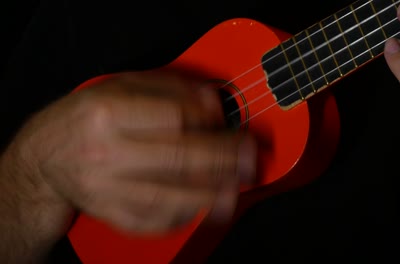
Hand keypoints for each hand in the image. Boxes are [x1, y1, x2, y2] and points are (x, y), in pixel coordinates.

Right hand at [14, 69, 255, 234]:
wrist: (45, 157)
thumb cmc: (87, 118)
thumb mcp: (119, 87)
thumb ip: (167, 89)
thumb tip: (211, 100)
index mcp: (108, 113)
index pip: (171, 117)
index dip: (206, 119)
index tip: (225, 120)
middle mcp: (106, 152)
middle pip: (177, 158)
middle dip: (222, 159)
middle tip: (249, 158)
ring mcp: (106, 188)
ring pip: (167, 196)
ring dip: (209, 194)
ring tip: (236, 190)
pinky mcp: (108, 213)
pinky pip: (150, 221)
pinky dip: (181, 217)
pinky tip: (202, 208)